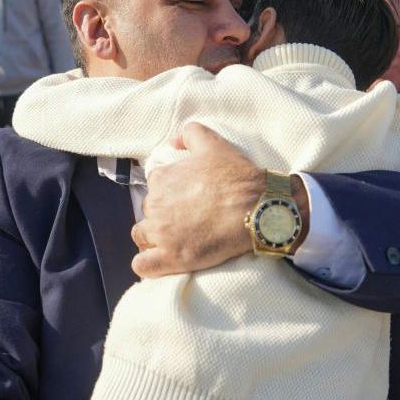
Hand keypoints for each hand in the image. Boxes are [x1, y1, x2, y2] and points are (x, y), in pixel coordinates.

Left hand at [131, 123, 263, 277]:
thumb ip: (189, 134)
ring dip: (154, 239)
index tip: (187, 200)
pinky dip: (148, 264)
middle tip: (188, 220)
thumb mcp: (213, 143)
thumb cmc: (237, 177)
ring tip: (176, 240)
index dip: (170, 193)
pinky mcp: (172, 258)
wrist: (257, 208)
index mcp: (162, 178)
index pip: (155, 187)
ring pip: (142, 237)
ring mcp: (161, 233)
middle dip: (163, 216)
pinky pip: (143, 265)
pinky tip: (163, 261)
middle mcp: (156, 205)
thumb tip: (173, 142)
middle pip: (149, 212)